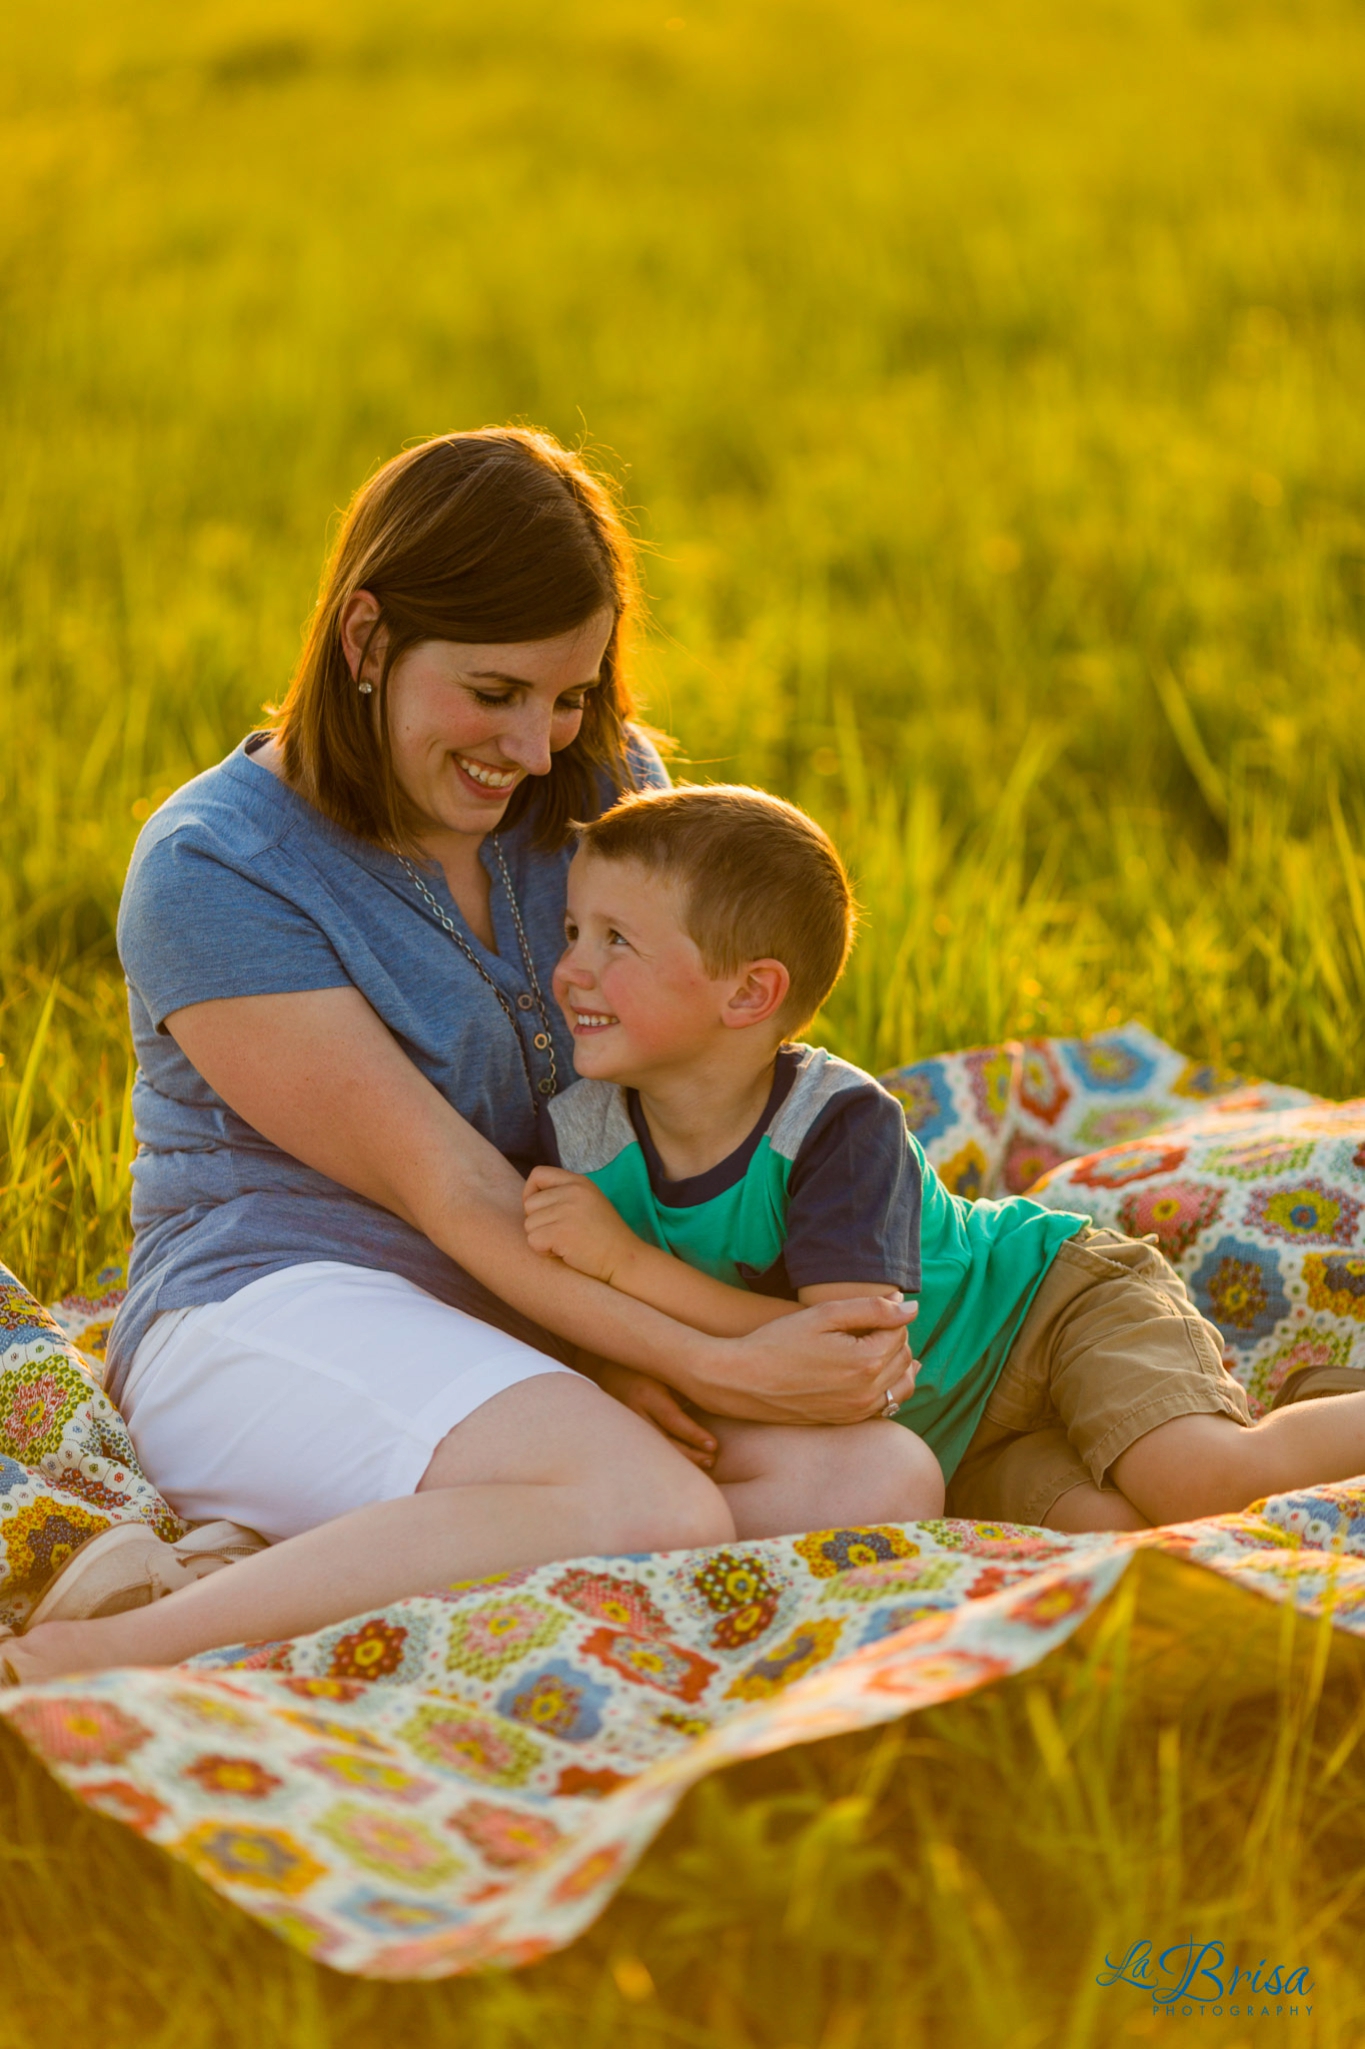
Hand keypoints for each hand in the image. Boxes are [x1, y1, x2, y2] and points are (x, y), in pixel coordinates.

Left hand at [523, 1166, 643, 1284]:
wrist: (625, 1258)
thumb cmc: (605, 1236)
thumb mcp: (589, 1202)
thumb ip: (564, 1195)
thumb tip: (530, 1199)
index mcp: (579, 1182)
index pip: (538, 1174)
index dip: (531, 1193)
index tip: (540, 1211)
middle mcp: (572, 1192)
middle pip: (529, 1203)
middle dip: (538, 1222)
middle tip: (560, 1233)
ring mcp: (567, 1211)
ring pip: (529, 1225)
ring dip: (542, 1239)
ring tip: (566, 1243)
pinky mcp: (561, 1232)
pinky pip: (533, 1241)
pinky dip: (545, 1251)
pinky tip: (564, 1253)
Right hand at [580, 1358, 718, 1469]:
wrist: (609, 1369)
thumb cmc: (648, 1367)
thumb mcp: (665, 1372)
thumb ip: (684, 1388)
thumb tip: (718, 1401)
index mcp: (647, 1394)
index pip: (672, 1419)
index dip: (693, 1435)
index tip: (714, 1446)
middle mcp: (634, 1412)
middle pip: (663, 1441)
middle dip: (689, 1454)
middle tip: (712, 1461)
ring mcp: (628, 1425)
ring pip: (655, 1450)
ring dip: (681, 1459)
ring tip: (705, 1464)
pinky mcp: (626, 1434)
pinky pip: (649, 1449)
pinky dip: (668, 1457)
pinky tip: (686, 1464)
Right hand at [694, 1295, 919, 1425]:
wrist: (743, 1380)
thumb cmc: (779, 1341)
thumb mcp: (823, 1314)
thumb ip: (872, 1308)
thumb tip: (910, 1308)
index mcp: (866, 1361)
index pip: (901, 1331)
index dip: (887, 1315)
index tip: (864, 1311)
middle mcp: (868, 1392)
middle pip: (904, 1357)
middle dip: (892, 1337)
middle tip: (865, 1325)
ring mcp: (858, 1411)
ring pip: (902, 1385)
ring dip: (896, 1364)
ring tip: (876, 1347)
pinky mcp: (847, 1421)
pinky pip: (885, 1406)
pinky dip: (887, 1387)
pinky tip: (871, 1374)